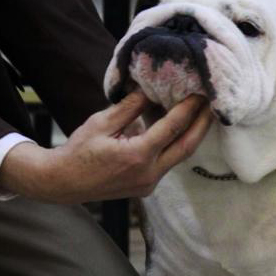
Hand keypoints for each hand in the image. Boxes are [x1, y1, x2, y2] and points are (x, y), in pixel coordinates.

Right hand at [0, 92, 211, 202]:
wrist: (62, 183)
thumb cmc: (78, 151)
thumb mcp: (101, 123)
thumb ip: (130, 107)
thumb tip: (150, 89)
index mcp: (137, 156)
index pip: (172, 128)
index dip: (188, 109)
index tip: (200, 93)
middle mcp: (148, 173)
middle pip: (186, 147)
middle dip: (202, 125)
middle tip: (214, 105)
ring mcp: (149, 183)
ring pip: (178, 157)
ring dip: (191, 136)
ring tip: (202, 115)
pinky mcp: (146, 187)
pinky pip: (167, 163)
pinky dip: (174, 145)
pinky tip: (179, 130)